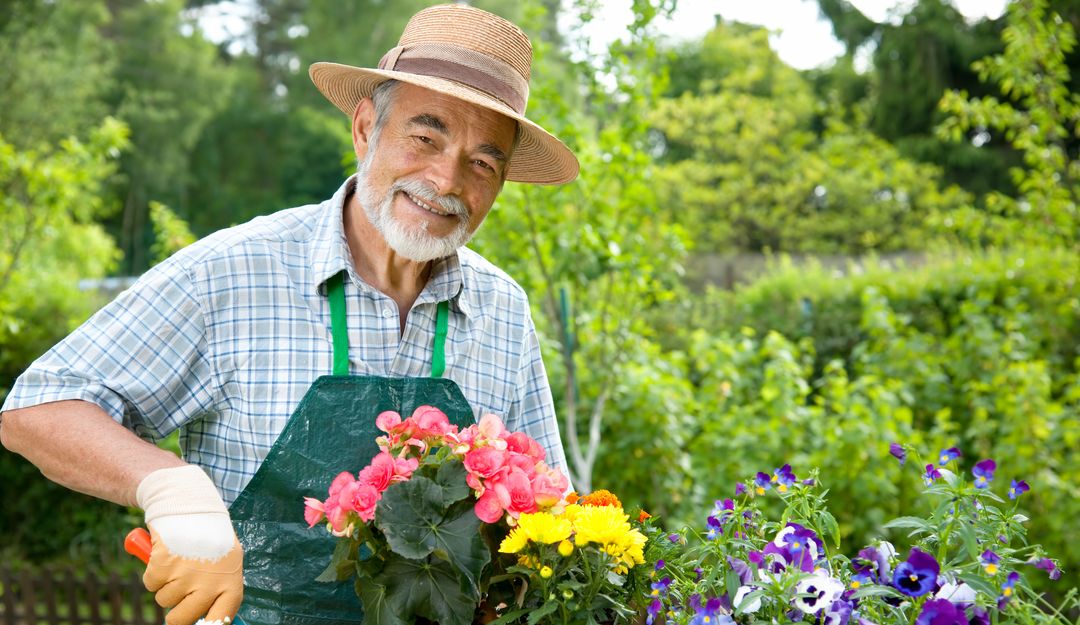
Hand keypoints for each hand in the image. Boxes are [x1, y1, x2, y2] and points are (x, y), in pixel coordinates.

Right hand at [137, 466, 243, 624]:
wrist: (191, 504)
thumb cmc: (209, 538)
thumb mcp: (224, 562)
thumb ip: (218, 590)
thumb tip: (209, 620)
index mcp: (230, 583)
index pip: (220, 620)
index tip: (196, 624)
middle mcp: (211, 582)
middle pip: (183, 619)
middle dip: (175, 611)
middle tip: (179, 592)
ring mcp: (186, 575)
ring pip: (163, 600)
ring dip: (165, 584)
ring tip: (180, 559)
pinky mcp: (164, 565)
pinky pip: (151, 583)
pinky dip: (153, 571)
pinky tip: (167, 552)